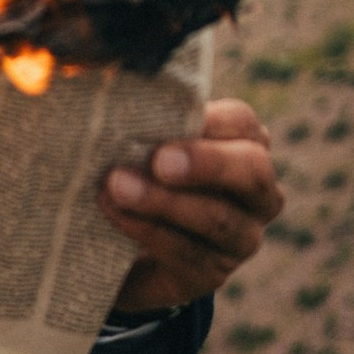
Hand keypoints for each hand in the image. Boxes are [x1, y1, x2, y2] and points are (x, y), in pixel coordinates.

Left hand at [100, 99, 282, 315]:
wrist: (115, 251)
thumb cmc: (134, 175)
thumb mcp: (140, 143)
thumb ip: (140, 118)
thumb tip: (96, 78)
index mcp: (245, 147)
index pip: (242, 123)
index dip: (211, 119)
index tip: (167, 114)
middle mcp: (257, 194)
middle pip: (252, 172)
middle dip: (206, 163)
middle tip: (159, 160)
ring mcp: (241, 238)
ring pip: (218, 218)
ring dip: (164, 201)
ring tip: (117, 185)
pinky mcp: (212, 275)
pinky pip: (188, 254)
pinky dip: (148, 230)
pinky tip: (115, 213)